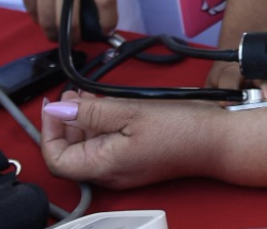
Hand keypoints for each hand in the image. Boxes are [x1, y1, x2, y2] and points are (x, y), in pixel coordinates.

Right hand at [8, 0, 116, 41]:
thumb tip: (97, 2)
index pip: (105, 1)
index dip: (108, 21)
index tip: (107, 28)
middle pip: (71, 21)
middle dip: (77, 38)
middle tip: (78, 40)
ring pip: (48, 21)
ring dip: (55, 35)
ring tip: (60, 36)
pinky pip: (31, 8)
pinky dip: (38, 19)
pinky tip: (44, 18)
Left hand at [41, 91, 213, 188]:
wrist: (218, 140)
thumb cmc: (182, 130)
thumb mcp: (130, 111)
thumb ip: (90, 111)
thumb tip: (59, 109)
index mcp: (104, 166)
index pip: (55, 158)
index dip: (49, 131)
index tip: (54, 105)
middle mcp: (110, 173)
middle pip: (70, 152)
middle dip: (65, 121)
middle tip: (70, 93)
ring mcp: (123, 167)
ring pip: (87, 147)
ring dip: (82, 120)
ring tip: (87, 95)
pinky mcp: (135, 159)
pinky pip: (107, 144)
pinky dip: (101, 124)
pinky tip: (108, 104)